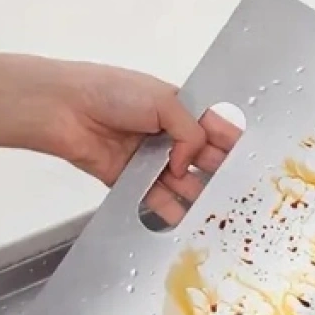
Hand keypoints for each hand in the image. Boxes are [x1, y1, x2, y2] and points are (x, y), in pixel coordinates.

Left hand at [47, 60, 241, 225]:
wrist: (62, 109)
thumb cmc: (114, 93)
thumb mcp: (164, 101)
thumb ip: (189, 133)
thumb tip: (186, 165)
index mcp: (178, 108)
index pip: (213, 127)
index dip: (231, 143)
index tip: (253, 161)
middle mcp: (167, 135)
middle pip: (201, 157)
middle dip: (220, 173)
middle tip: (241, 192)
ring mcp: (148, 159)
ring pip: (181, 181)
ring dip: (197, 194)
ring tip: (217, 211)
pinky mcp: (128, 180)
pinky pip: (154, 198)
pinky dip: (169, 209)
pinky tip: (187, 221)